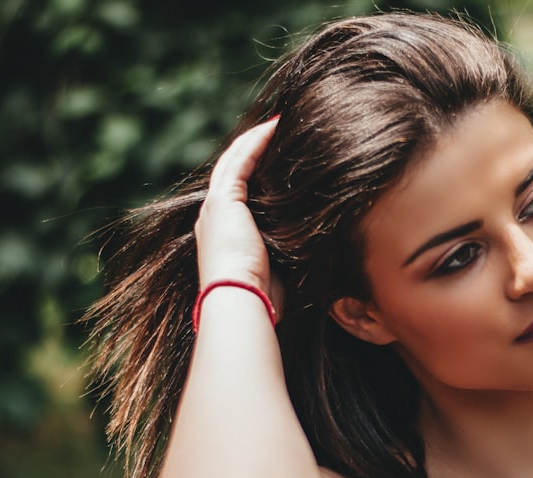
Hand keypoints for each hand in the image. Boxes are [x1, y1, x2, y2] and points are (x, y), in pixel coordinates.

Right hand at [195, 118, 281, 311]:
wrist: (241, 301)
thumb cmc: (264, 299)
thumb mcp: (279, 272)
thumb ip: (289, 256)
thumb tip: (318, 251)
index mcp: (225, 234)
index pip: (242, 193)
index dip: (260, 171)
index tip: (284, 159)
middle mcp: (215, 216)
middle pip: (236, 170)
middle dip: (257, 148)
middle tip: (282, 130)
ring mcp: (215, 206)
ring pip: (236, 159)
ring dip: (258, 139)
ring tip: (281, 122)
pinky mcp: (222, 200)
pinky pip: (241, 160)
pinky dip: (257, 142)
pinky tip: (275, 127)